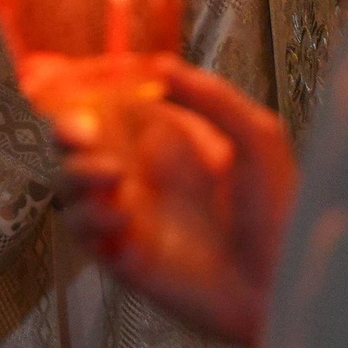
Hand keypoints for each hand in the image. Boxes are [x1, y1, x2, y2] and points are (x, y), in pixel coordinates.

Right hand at [47, 55, 297, 347]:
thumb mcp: (257, 138)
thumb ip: (211, 97)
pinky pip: (81, 228)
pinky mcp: (122, 252)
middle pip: (78, 139)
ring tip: (111, 175)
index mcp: (170, 138)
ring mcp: (130, 211)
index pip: (113, 101)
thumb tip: (161, 64)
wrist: (281, 282)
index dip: (86, 86)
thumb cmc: (279, 212)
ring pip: (70, 182)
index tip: (69, 72)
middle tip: (79, 127)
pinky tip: (122, 217)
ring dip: (77, 172)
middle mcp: (143, 171)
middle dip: (66, 125)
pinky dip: (90, 217)